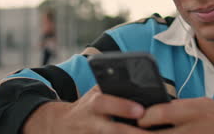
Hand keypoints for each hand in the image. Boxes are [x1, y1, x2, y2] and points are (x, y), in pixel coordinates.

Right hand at [23, 85, 147, 133]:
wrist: (61, 125)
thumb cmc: (88, 106)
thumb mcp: (96, 93)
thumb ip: (113, 88)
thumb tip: (142, 84)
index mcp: (94, 104)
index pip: (107, 103)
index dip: (123, 107)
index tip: (140, 110)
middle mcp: (92, 123)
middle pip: (113, 130)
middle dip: (132, 132)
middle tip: (152, 133)